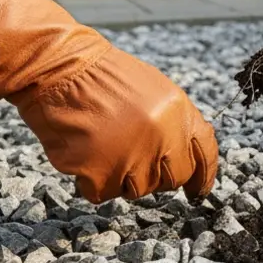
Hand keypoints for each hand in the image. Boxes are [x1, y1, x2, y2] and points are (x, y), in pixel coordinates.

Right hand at [0, 0, 218, 203]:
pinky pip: (102, 193)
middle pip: (172, 178)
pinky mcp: (100, 173)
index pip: (204, 152)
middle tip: (134, 159)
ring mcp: (132, 158)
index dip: (204, 175)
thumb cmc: (103, 77)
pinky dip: (90, 181)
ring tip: (103, 145)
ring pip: (137, 189)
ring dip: (121, 176)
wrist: (58, 70)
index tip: (198, 190)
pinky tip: (84, 153)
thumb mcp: (154, 90)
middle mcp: (162, 137)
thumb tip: (185, 157)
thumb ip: (175, 122)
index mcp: (179, 112)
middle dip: (157, 175)